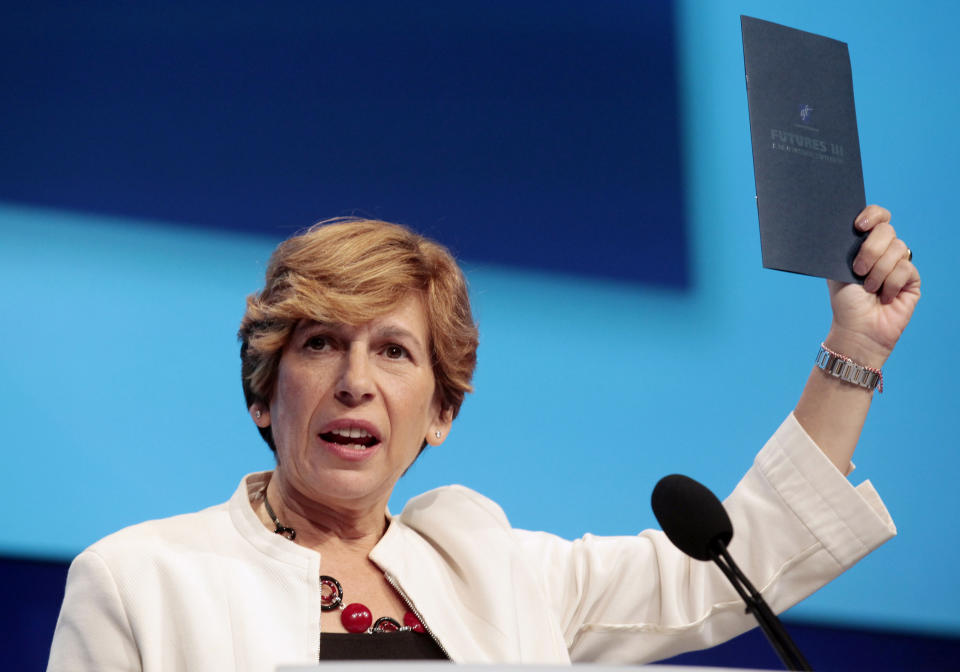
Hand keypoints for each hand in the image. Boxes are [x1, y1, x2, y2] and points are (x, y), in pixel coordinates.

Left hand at [826, 205, 920, 367]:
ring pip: (897, 249)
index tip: (859, 226)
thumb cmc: (845, 301)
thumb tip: (847, 226)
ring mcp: (899, 263)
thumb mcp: (838, 270)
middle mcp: (883, 251)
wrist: (857, 328)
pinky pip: (905, 268)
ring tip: (869, 289)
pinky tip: (884, 297)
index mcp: (865, 244)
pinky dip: (890, 284)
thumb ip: (846, 247)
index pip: (877, 216)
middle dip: (870, 250)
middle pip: (887, 230)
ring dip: (878, 272)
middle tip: (858, 270)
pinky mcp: (912, 278)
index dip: (872, 215)